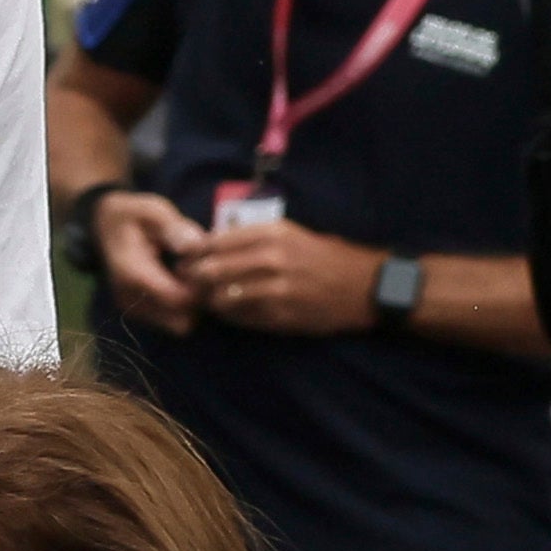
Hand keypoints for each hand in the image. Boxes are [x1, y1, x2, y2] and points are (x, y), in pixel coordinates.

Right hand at [82, 185, 208, 311]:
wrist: (104, 228)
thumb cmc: (133, 216)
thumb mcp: (153, 210)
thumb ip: (173, 227)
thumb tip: (195, 245)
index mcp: (132, 274)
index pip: (178, 299)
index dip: (201, 286)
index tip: (207, 264)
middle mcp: (130, 299)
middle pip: (182, 319)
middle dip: (200, 299)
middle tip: (204, 272)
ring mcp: (134, 310)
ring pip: (180, 325)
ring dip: (194, 305)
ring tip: (193, 275)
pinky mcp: (141, 315)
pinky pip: (174, 322)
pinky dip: (185, 307)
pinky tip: (184, 282)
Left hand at [170, 210, 382, 337]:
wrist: (365, 286)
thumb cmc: (325, 256)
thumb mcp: (291, 233)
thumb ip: (252, 236)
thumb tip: (209, 242)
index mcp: (272, 233)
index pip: (214, 242)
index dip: (193, 253)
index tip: (186, 258)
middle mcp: (272, 258)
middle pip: (210, 270)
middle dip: (193, 277)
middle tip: (188, 282)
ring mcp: (276, 290)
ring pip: (221, 297)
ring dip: (209, 300)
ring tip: (207, 299)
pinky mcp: (281, 316)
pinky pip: (240, 318)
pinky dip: (228, 316)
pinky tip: (229, 312)